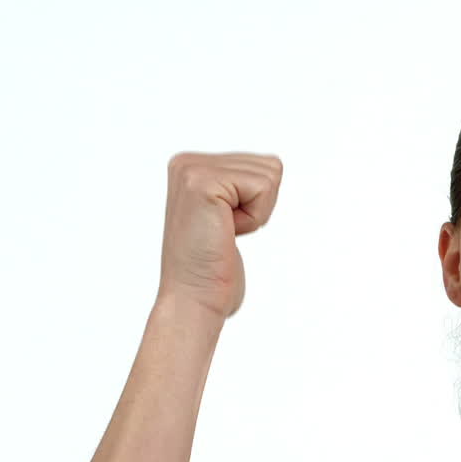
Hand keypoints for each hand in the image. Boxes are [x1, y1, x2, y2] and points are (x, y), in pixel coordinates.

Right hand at [157, 151, 283, 317]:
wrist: (193, 299)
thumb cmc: (213, 268)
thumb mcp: (229, 212)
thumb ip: (241, 184)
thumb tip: (274, 163)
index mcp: (192, 166)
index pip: (261, 163)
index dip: (256, 204)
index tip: (223, 227)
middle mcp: (187, 162)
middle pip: (269, 166)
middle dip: (258, 207)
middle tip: (224, 233)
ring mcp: (192, 170)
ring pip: (269, 175)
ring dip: (256, 214)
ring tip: (222, 233)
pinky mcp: (202, 184)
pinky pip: (263, 188)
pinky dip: (254, 218)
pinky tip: (225, 233)